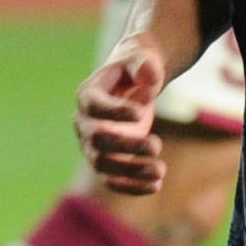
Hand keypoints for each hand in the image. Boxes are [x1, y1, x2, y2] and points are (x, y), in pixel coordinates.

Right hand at [77, 38, 169, 192]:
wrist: (135, 83)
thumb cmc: (137, 68)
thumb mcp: (142, 59)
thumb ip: (145, 65)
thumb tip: (149, 75)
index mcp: (88, 94)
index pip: (94, 106)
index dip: (114, 112)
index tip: (142, 113)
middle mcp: (84, 122)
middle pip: (97, 140)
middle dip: (126, 145)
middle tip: (157, 145)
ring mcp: (92, 145)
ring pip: (103, 165)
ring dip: (131, 171)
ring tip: (161, 171)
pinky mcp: (107, 160)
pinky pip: (112, 180)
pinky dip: (132, 186)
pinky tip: (156, 186)